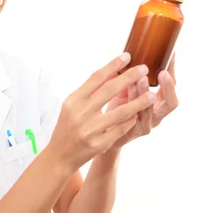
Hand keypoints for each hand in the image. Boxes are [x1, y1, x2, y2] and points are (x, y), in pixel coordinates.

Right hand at [46, 53, 158, 172]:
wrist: (59, 156)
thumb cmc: (68, 126)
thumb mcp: (72, 105)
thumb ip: (90, 91)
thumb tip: (112, 72)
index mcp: (74, 100)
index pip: (96, 77)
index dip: (112, 65)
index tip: (127, 56)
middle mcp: (81, 113)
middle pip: (109, 90)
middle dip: (129, 77)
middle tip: (144, 69)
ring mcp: (90, 130)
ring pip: (120, 112)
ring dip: (139, 102)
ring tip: (152, 95)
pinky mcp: (98, 144)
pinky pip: (120, 130)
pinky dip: (130, 121)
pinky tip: (139, 115)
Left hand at [106, 53, 178, 148]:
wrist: (103, 132)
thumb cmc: (118, 107)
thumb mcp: (127, 89)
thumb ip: (131, 76)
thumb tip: (129, 53)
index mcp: (159, 103)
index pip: (171, 87)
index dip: (173, 72)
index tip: (171, 55)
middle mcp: (156, 115)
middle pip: (171, 103)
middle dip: (169, 87)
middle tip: (163, 72)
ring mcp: (145, 125)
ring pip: (150, 110)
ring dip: (145, 92)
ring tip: (141, 78)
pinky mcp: (130, 132)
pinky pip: (132, 117)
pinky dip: (130, 104)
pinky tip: (126, 93)